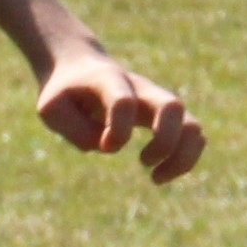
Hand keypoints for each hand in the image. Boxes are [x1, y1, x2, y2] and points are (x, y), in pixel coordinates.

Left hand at [36, 43, 204, 184]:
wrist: (81, 69)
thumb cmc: (65, 92)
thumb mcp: (52, 109)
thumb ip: (75, 130)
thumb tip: (108, 147)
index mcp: (110, 80)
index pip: (124, 101)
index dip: (117, 130)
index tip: (104, 145)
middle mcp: (142, 89)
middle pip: (173, 106)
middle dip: (164, 143)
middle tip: (142, 162)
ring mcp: (158, 102)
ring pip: (192, 125)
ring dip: (182, 157)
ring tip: (156, 177)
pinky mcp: (166, 118)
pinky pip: (194, 137)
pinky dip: (186, 160)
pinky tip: (161, 173)